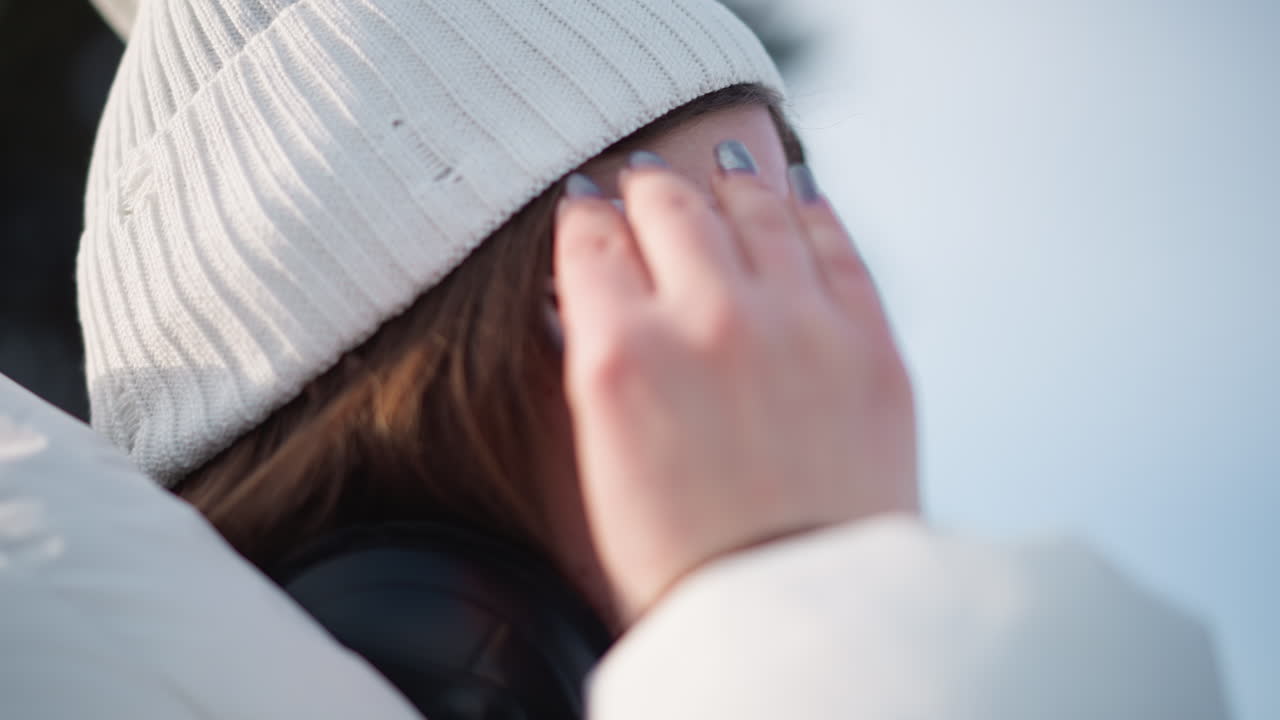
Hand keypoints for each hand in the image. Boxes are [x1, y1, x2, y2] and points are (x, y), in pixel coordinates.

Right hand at [553, 144, 917, 623]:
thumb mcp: (601, 461)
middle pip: (669, 203)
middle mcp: (707, 321)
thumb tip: (596, 303)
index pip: (592, 240)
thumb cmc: (682, 563)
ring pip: (756, 205)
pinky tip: (797, 202)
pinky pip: (836, 244)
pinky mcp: (870, 344)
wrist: (791, 618)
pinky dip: (810, 213)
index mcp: (623, 357)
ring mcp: (798, 325)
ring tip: (722, 171)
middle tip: (645, 182)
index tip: (588, 211)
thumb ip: (599, 363)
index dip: (586, 216)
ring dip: (729, 182)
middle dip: (649, 187)